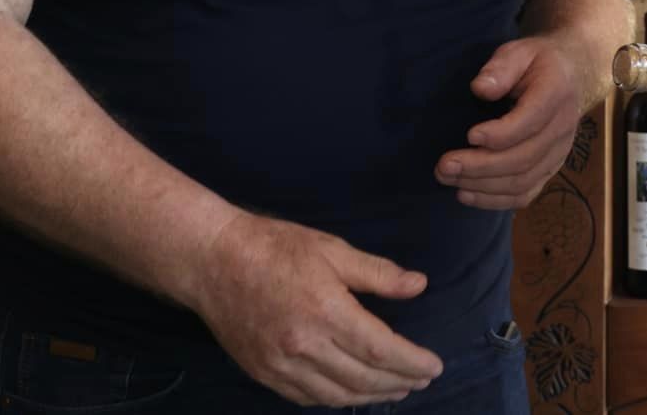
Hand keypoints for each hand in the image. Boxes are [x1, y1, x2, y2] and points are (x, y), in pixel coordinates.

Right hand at [184, 212, 441, 406]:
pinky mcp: (263, 373)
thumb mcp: (333, 250)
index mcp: (325, 311)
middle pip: (362, 377)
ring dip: (371, 396)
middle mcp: (304, 346)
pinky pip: (307, 397)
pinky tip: (352, 392)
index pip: (379, 349)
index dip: (411, 362)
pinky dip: (336, 399)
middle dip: (398, 381)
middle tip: (422, 380)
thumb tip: (419, 286)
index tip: (434, 366)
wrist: (213, 261)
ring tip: (396, 389)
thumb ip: (378, 273)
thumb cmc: (276, 247)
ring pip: (336, 395)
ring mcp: (280, 365)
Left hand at [437, 35, 585, 208]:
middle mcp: (563, 128)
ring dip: (482, 186)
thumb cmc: (536, 62)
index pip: (531, 121)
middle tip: (444, 166)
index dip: (500, 134)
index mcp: (556, 93)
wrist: (570, 76)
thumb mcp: (520, 51)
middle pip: (523, 158)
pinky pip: (525, 194)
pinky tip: (466, 194)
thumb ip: (501, 68)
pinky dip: (495, 200)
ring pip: (522, 181)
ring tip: (448, 179)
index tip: (469, 135)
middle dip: (480, 166)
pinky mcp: (550, 169)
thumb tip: (480, 88)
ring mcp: (559, 153)